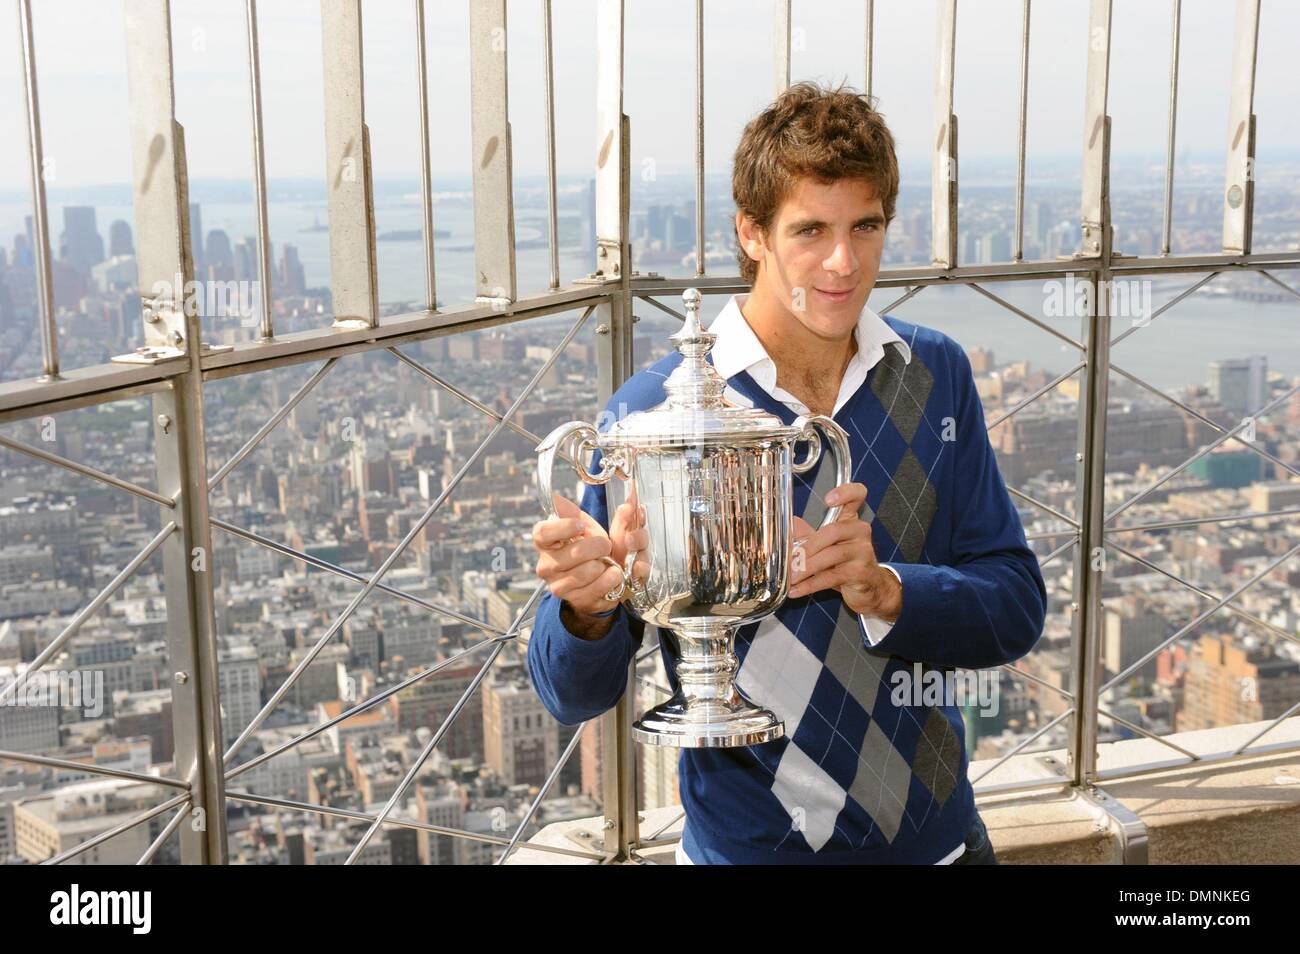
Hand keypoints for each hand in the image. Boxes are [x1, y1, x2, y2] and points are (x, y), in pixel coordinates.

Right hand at [532, 492, 648, 618]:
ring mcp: (559, 585)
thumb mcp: (585, 527)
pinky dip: (611, 578)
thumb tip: (558, 498)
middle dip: (599, 545)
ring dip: (606, 563)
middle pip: (574, 552)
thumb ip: (577, 512)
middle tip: (606, 545)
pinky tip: (611, 574)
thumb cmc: (589, 549)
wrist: (598, 579)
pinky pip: (598, 586)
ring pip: (589, 570)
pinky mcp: (575, 600)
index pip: (543, 532)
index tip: (581, 525)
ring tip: (608, 561)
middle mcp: (546, 565)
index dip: (563, 527)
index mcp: (545, 542)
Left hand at [787, 482, 901, 621]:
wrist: (871, 587)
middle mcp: (860, 532)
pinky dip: (810, 585)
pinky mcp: (861, 573)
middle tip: (790, 559)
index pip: (857, 496)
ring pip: (831, 556)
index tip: (828, 500)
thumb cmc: (847, 562)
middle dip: (808, 546)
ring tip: (790, 577)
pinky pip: (831, 577)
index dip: (845, 493)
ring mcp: (863, 552)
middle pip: (832, 531)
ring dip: (806, 568)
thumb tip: (790, 524)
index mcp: (850, 520)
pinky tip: (796, 590)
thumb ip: (808, 534)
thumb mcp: (826, 545)